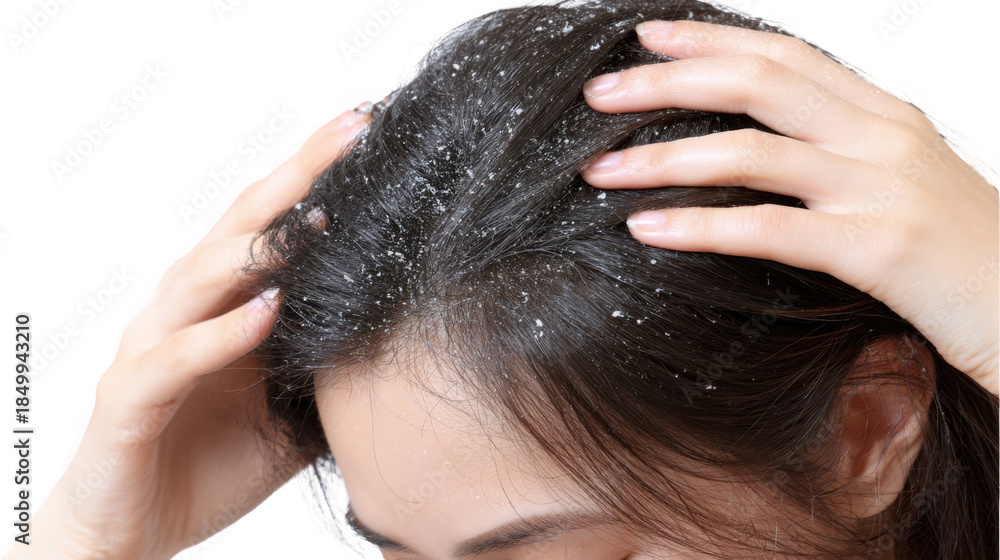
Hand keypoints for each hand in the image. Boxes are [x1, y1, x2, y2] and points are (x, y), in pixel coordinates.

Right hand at [10, 104, 372, 559]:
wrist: (135, 529)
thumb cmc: (215, 458)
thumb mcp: (293, 403)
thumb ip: (334, 362)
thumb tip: (408, 337)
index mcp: (228, 301)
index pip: (276, 223)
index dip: (322, 176)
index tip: (375, 134)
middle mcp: (188, 307)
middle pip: (244, 225)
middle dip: (302, 175)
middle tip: (356, 130)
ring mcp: (155, 346)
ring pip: (205, 275)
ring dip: (262, 244)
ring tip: (320, 212)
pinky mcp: (130, 397)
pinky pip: (177, 357)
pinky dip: (224, 334)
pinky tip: (268, 312)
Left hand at [580, 20, 998, 394]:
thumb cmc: (963, 255)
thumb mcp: (904, 181)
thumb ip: (840, 154)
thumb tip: (755, 149)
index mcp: (884, 114)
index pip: (784, 55)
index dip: (710, 40)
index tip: (647, 37)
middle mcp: (882, 136)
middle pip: (756, 84)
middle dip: (667, 82)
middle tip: (599, 93)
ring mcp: (882, 188)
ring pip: (751, 153)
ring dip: (663, 157)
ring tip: (599, 169)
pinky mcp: (879, 248)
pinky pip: (770, 230)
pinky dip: (700, 227)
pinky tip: (647, 230)